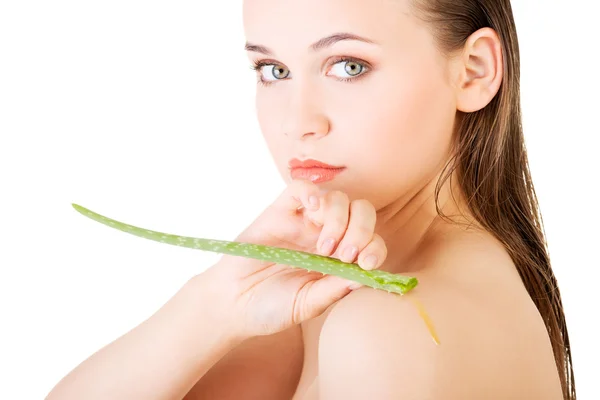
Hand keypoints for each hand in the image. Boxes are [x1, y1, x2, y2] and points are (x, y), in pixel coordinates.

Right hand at [202, 179, 387, 337]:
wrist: (234, 304)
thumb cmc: (272, 306)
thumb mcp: (308, 304)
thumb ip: (334, 290)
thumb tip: (365, 276)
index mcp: (339, 258)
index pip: (371, 241)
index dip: (374, 248)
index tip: (364, 265)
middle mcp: (326, 234)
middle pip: (360, 212)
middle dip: (361, 230)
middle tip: (346, 254)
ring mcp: (303, 221)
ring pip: (336, 198)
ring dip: (338, 219)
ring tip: (323, 247)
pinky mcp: (279, 211)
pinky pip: (300, 188)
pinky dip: (311, 192)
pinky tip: (312, 208)